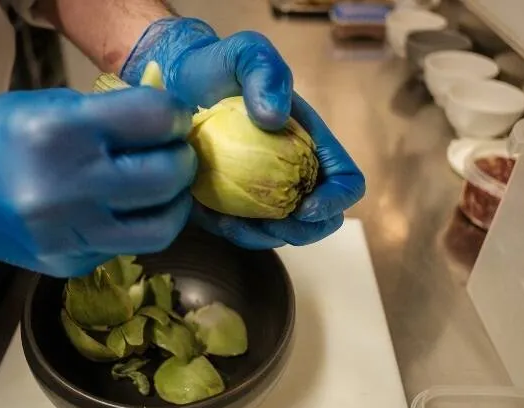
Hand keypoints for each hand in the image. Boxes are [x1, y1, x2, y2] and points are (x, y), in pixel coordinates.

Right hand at [0, 87, 195, 276]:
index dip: (175, 115)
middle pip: (167, 176)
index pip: (155, 119)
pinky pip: (129, 246)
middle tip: (176, 152)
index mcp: (61, 132)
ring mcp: (70, 235)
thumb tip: (170, 124)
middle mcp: (68, 188)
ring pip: (162, 227)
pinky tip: (126, 210)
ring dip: (175, 202)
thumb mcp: (53, 107)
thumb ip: (114, 115)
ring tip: (165, 188)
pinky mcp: (71, 264)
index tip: (174, 118)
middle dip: (183, 159)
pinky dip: (139, 224)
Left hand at [120, 18, 364, 248]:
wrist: (177, 82)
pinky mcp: (233, 202)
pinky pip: (240, 230)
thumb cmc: (218, 66)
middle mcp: (293, 171)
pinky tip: (206, 213)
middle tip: (267, 224)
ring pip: (279, 232)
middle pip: (318, 219)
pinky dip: (228, 231)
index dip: (335, 200)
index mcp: (311, 143)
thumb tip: (276, 118)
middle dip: (299, 231)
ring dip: (259, 237)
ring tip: (228, 222)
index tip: (305, 207)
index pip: (345, 181)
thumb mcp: (245, 54)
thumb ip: (265, 73)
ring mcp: (263, 190)